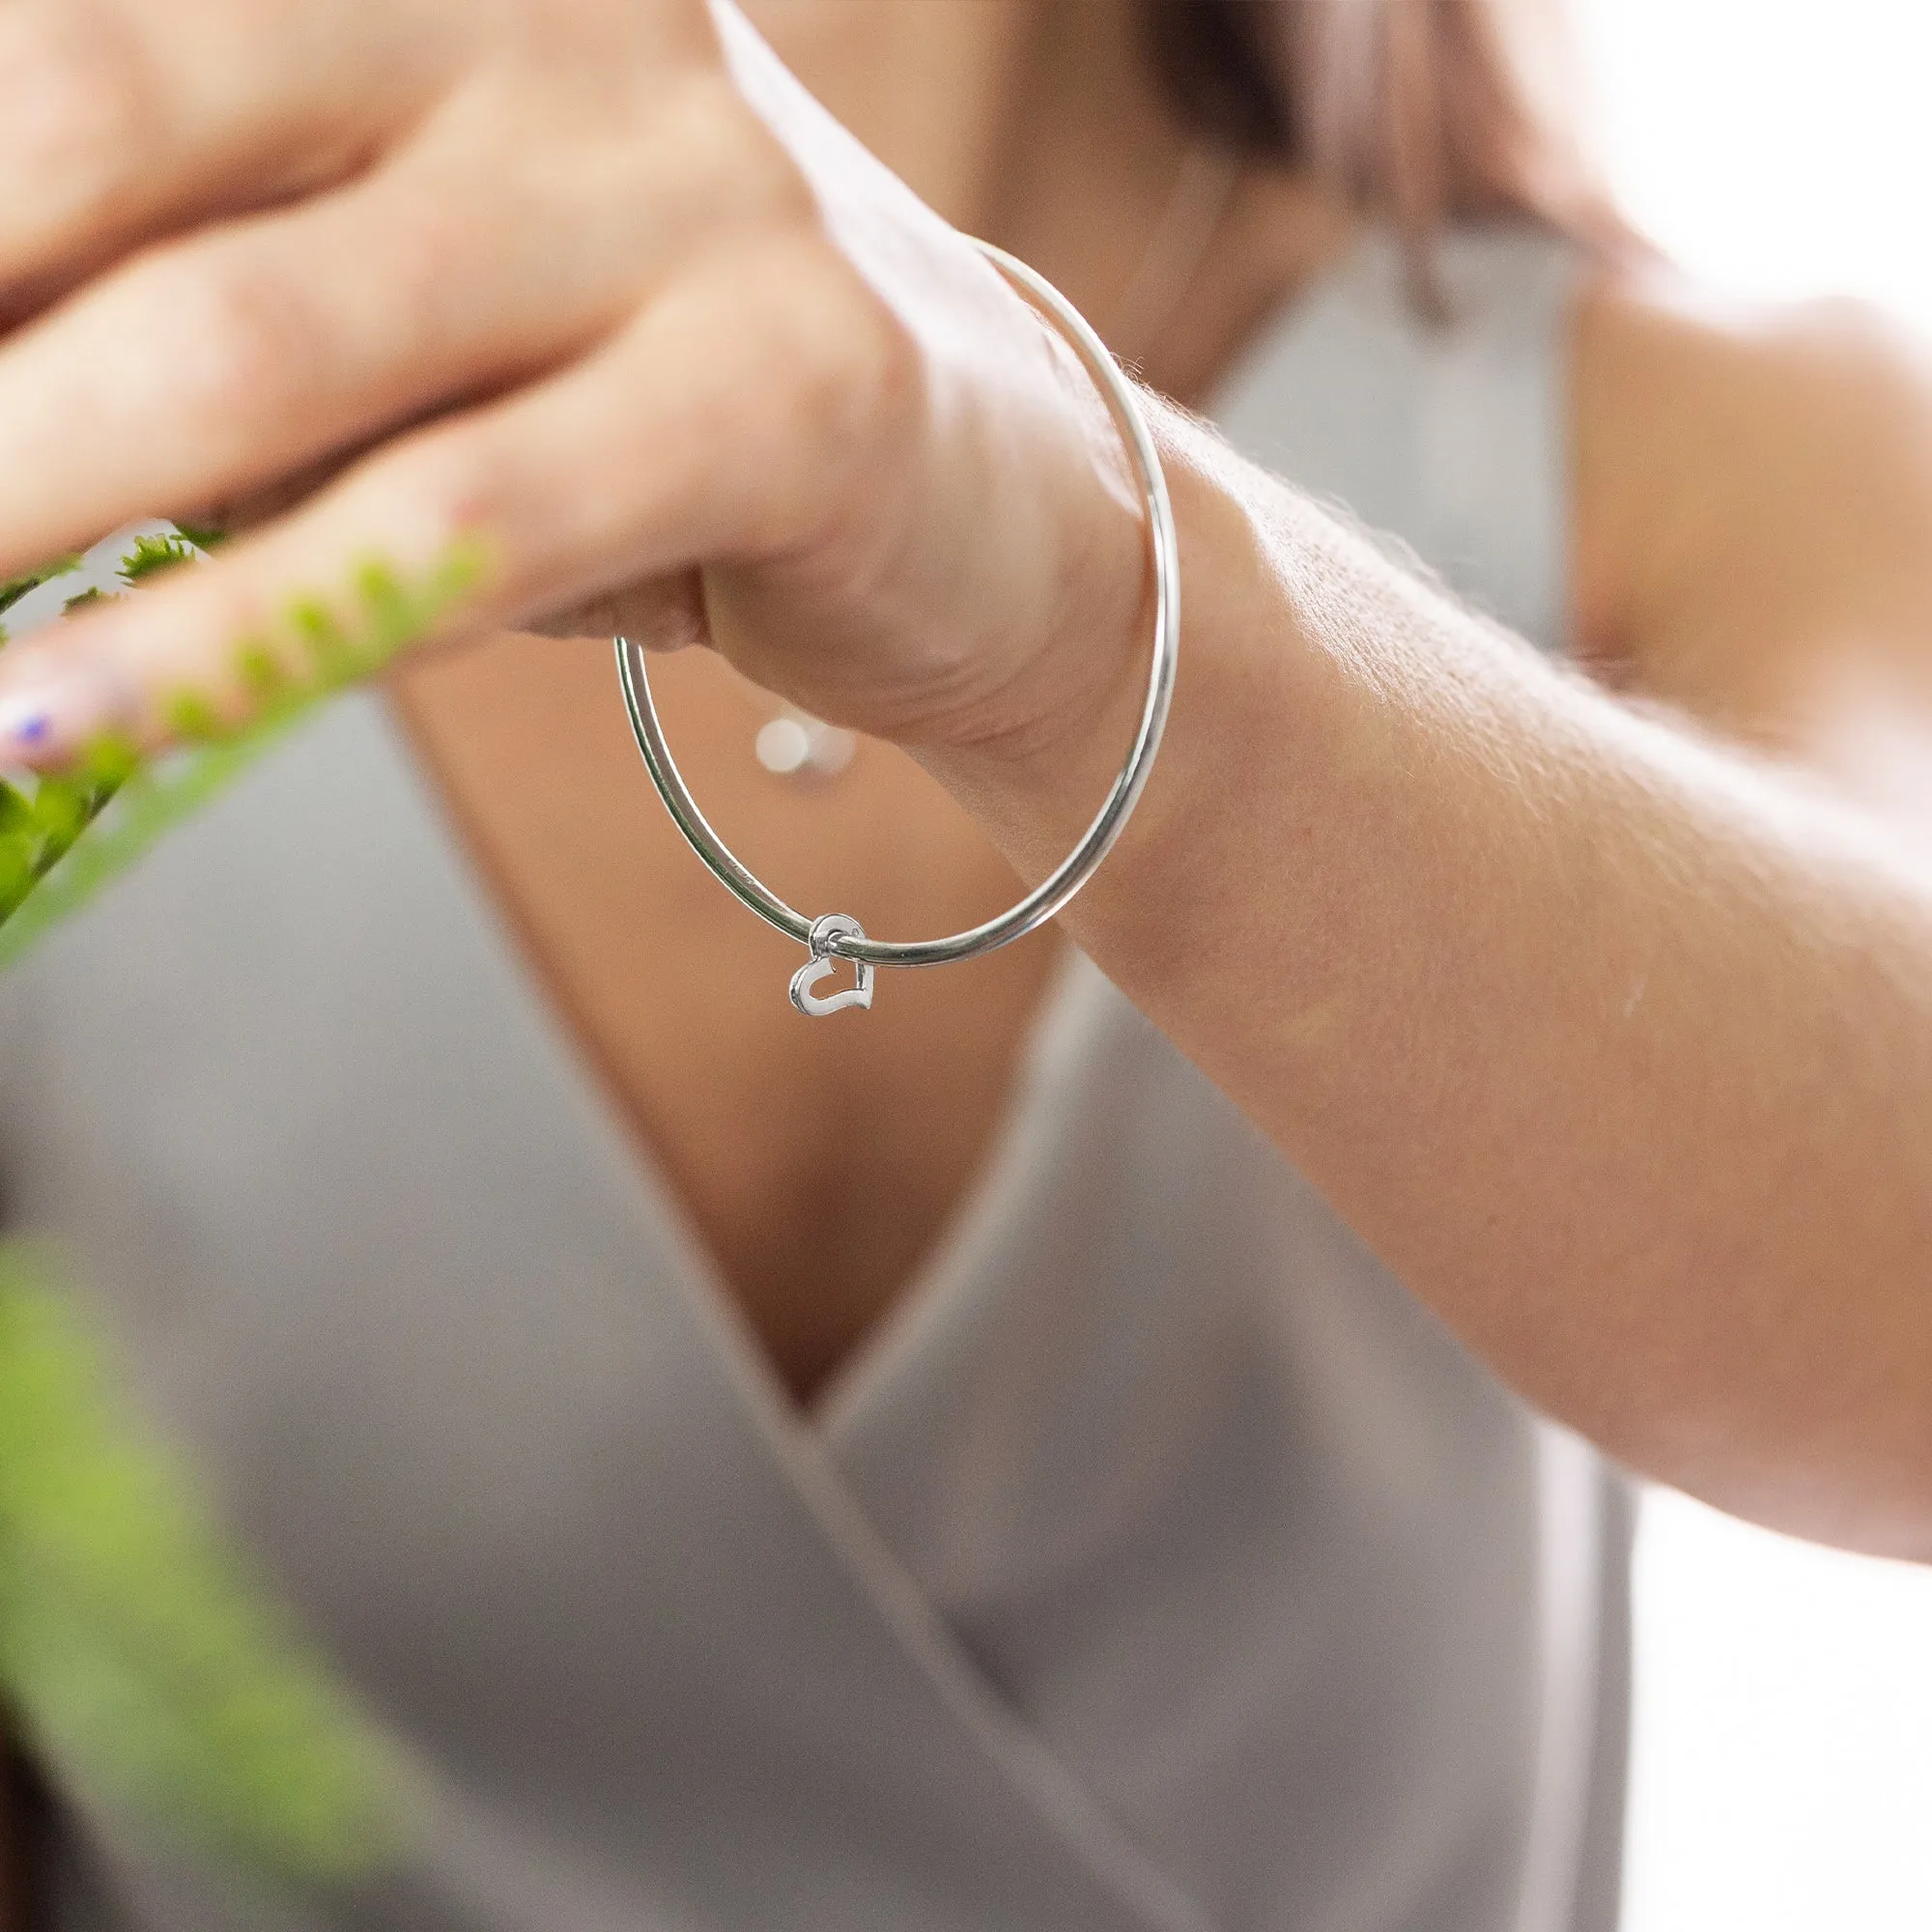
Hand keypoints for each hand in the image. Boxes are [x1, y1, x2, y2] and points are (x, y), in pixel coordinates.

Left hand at [0, 0, 1146, 765]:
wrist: (993, 491)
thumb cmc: (654, 412)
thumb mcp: (409, 343)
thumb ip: (202, 344)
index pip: (72, 38)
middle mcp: (540, 20)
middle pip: (104, 115)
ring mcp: (683, 185)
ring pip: (267, 337)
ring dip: (20, 495)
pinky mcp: (790, 380)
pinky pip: (459, 522)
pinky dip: (243, 639)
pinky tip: (71, 723)